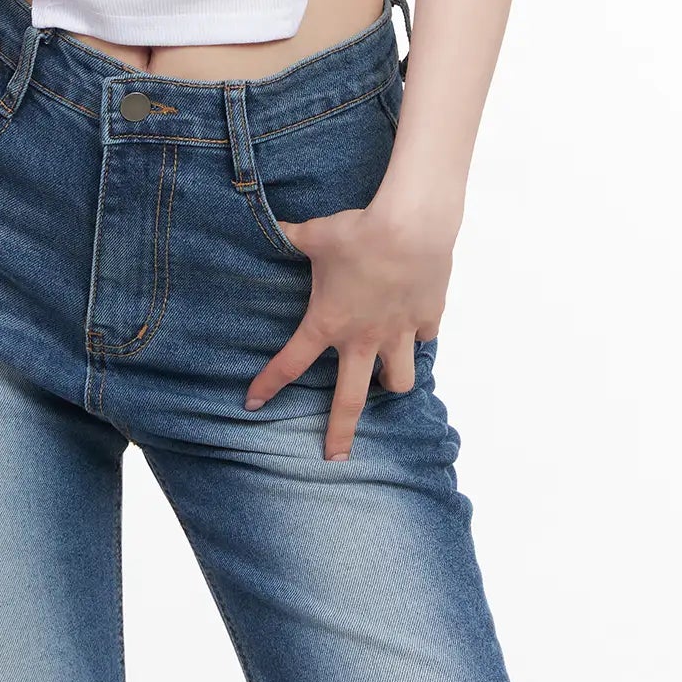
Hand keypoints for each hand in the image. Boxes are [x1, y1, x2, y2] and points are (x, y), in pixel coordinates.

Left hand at [243, 203, 453, 461]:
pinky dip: (420, 337)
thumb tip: (269, 222)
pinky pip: (425, 339)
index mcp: (329, 322)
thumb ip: (290, 235)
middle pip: (350, 401)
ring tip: (386, 378)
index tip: (252, 402)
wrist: (411, 226)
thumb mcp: (314, 233)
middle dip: (341, 434)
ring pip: (399, 380)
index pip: (291, 362)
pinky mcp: (428, 318)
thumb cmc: (357, 232)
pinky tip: (416, 326)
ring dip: (391, 382)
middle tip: (335, 458)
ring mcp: (399, 333)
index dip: (269, 383)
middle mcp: (364, 338)